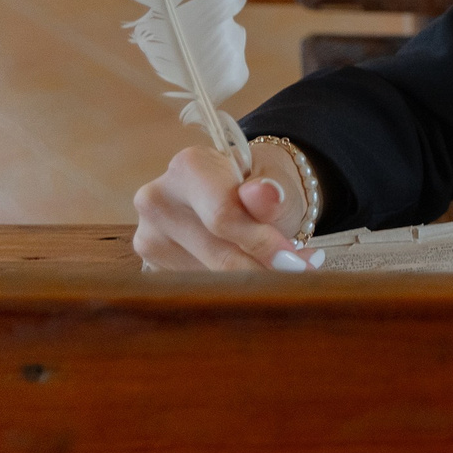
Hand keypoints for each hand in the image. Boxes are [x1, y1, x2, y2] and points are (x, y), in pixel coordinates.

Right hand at [131, 144, 321, 271]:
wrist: (242, 192)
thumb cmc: (262, 185)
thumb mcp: (278, 181)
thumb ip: (273, 191)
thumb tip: (264, 194)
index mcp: (187, 166)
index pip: (223, 217)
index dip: (263, 243)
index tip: (298, 260)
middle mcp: (157, 200)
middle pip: (216, 253)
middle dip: (264, 270)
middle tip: (303, 274)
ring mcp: (149, 235)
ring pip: (208, 277)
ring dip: (252, 281)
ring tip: (287, 268)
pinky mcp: (152, 264)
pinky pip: (198, 286)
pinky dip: (233, 286)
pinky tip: (256, 274)